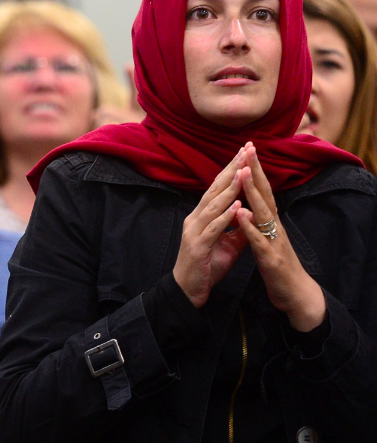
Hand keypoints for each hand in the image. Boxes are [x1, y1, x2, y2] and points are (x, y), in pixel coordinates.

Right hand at [173, 147, 248, 307]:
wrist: (189, 291)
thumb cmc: (208, 266)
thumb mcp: (228, 244)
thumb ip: (239, 227)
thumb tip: (253, 212)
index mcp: (202, 216)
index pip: (217, 188)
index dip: (231, 170)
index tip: (245, 153)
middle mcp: (195, 219)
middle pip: (214, 190)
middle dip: (231, 170)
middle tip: (245, 151)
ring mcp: (195, 232)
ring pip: (213, 206)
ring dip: (229, 189)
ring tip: (243, 172)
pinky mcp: (198, 247)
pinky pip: (213, 229)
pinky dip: (225, 217)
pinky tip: (236, 206)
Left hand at [234, 143, 325, 330]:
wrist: (294, 294)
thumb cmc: (277, 265)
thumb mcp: (266, 238)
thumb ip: (259, 220)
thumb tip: (249, 202)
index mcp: (270, 221)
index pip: (262, 190)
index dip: (255, 170)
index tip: (247, 148)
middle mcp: (274, 226)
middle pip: (265, 194)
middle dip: (256, 170)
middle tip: (248, 148)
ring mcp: (274, 240)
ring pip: (263, 212)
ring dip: (253, 192)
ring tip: (243, 172)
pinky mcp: (270, 258)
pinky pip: (258, 240)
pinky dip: (249, 225)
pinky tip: (241, 212)